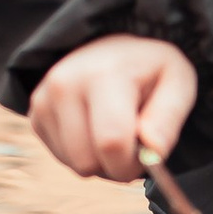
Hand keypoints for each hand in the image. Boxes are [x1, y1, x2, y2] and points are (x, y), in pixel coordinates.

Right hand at [27, 33, 197, 182]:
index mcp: (103, 74)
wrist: (113, 48)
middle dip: (116, 166)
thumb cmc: (149, 69)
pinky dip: (83, 154)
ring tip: (114, 131)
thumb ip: (169, 118)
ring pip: (75, 165)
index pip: (111, 143)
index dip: (132, 163)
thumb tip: (152, 152)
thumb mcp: (177, 82)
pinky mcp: (35, 114)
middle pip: (87, 161)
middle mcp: (64, 84)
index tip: (146, 152)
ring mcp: (44, 99)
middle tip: (132, 141)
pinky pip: (62, 159)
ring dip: (100, 162)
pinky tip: (94, 128)